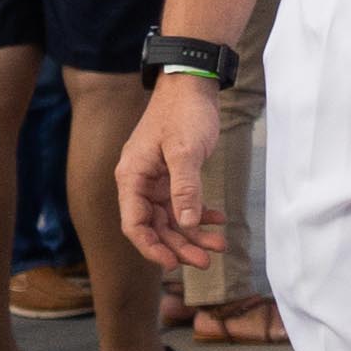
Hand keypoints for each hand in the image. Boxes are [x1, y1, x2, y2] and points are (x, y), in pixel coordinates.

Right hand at [117, 71, 230, 267]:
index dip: (152, 248)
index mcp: (132, 177)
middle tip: (206, 261)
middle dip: (179, 246)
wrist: (192, 85)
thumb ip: (185, 189)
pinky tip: (218, 221)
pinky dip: (199, 214)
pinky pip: (182, 203)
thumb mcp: (185, 151)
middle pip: (155, 226)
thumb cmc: (184, 114)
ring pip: (171, 217)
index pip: (134, 224)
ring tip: (219, 247)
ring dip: (192, 234)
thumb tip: (185, 224)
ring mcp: (156, 179)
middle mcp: (139, 181)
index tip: (172, 265)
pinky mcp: (172, 174)